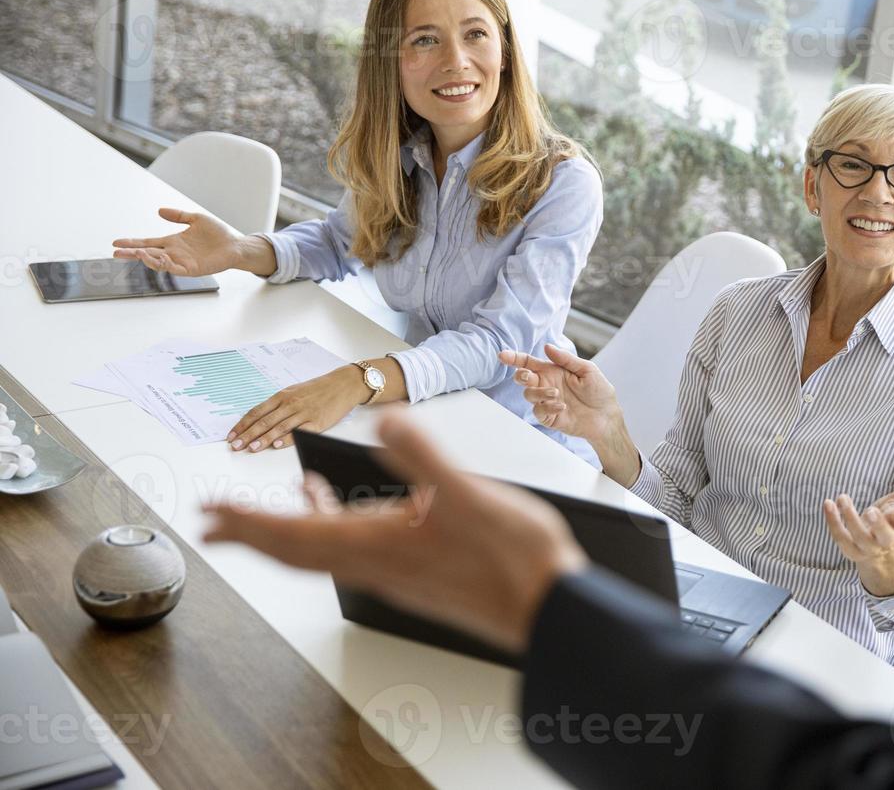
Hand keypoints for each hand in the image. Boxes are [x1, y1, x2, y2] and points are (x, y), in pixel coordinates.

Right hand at [113, 207, 248, 276]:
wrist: (235, 245)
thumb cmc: (218, 234)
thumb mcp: (196, 219)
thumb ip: (178, 215)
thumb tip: (160, 210)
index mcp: (173, 242)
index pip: (148, 242)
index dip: (132, 242)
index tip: (117, 242)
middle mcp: (174, 252)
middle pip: (147, 253)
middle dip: (131, 253)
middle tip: (116, 252)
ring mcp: (182, 261)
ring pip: (158, 262)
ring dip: (146, 258)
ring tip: (136, 253)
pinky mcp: (192, 269)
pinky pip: (174, 268)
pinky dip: (165, 265)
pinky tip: (157, 258)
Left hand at [203, 410, 588, 653]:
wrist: (549, 607)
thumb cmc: (514, 558)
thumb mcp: (470, 494)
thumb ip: (425, 455)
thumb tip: (386, 419)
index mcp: (380, 543)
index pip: (295, 534)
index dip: (249, 521)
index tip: (210, 513)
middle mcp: (379, 565)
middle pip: (296, 552)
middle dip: (251, 534)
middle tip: (211, 524)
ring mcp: (397, 574)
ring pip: (323, 555)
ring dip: (287, 535)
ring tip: (265, 518)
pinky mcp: (417, 576)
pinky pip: (353, 555)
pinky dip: (335, 534)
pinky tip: (352, 516)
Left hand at [227, 366, 365, 451]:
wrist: (344, 385)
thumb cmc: (319, 389)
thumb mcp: (294, 391)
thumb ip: (278, 404)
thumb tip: (259, 419)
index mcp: (283, 396)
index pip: (257, 412)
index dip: (243, 424)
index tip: (232, 435)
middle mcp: (291, 404)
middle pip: (265, 421)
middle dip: (248, 435)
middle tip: (236, 446)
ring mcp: (304, 413)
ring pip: (279, 428)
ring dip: (264, 439)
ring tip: (251, 448)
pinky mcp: (318, 422)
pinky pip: (300, 432)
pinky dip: (287, 439)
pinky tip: (277, 444)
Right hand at [499, 345, 621, 442]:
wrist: (607, 416)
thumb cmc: (599, 390)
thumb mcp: (587, 370)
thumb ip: (566, 359)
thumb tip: (547, 346)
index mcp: (553, 371)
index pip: (529, 363)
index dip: (514, 358)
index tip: (503, 355)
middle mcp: (546, 385)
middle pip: (522, 378)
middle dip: (521, 375)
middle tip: (528, 375)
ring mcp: (547, 401)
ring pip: (528, 395)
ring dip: (539, 393)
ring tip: (556, 394)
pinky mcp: (549, 417)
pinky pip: (538, 411)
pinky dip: (547, 407)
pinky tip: (562, 406)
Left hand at [822, 478, 893, 596]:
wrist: (877, 551)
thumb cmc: (890, 520)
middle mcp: (884, 539)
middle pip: (885, 537)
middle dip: (880, 525)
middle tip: (872, 511)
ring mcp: (866, 546)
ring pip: (859, 537)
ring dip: (850, 517)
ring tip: (842, 497)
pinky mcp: (850, 548)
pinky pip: (840, 537)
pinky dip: (832, 521)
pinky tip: (827, 503)